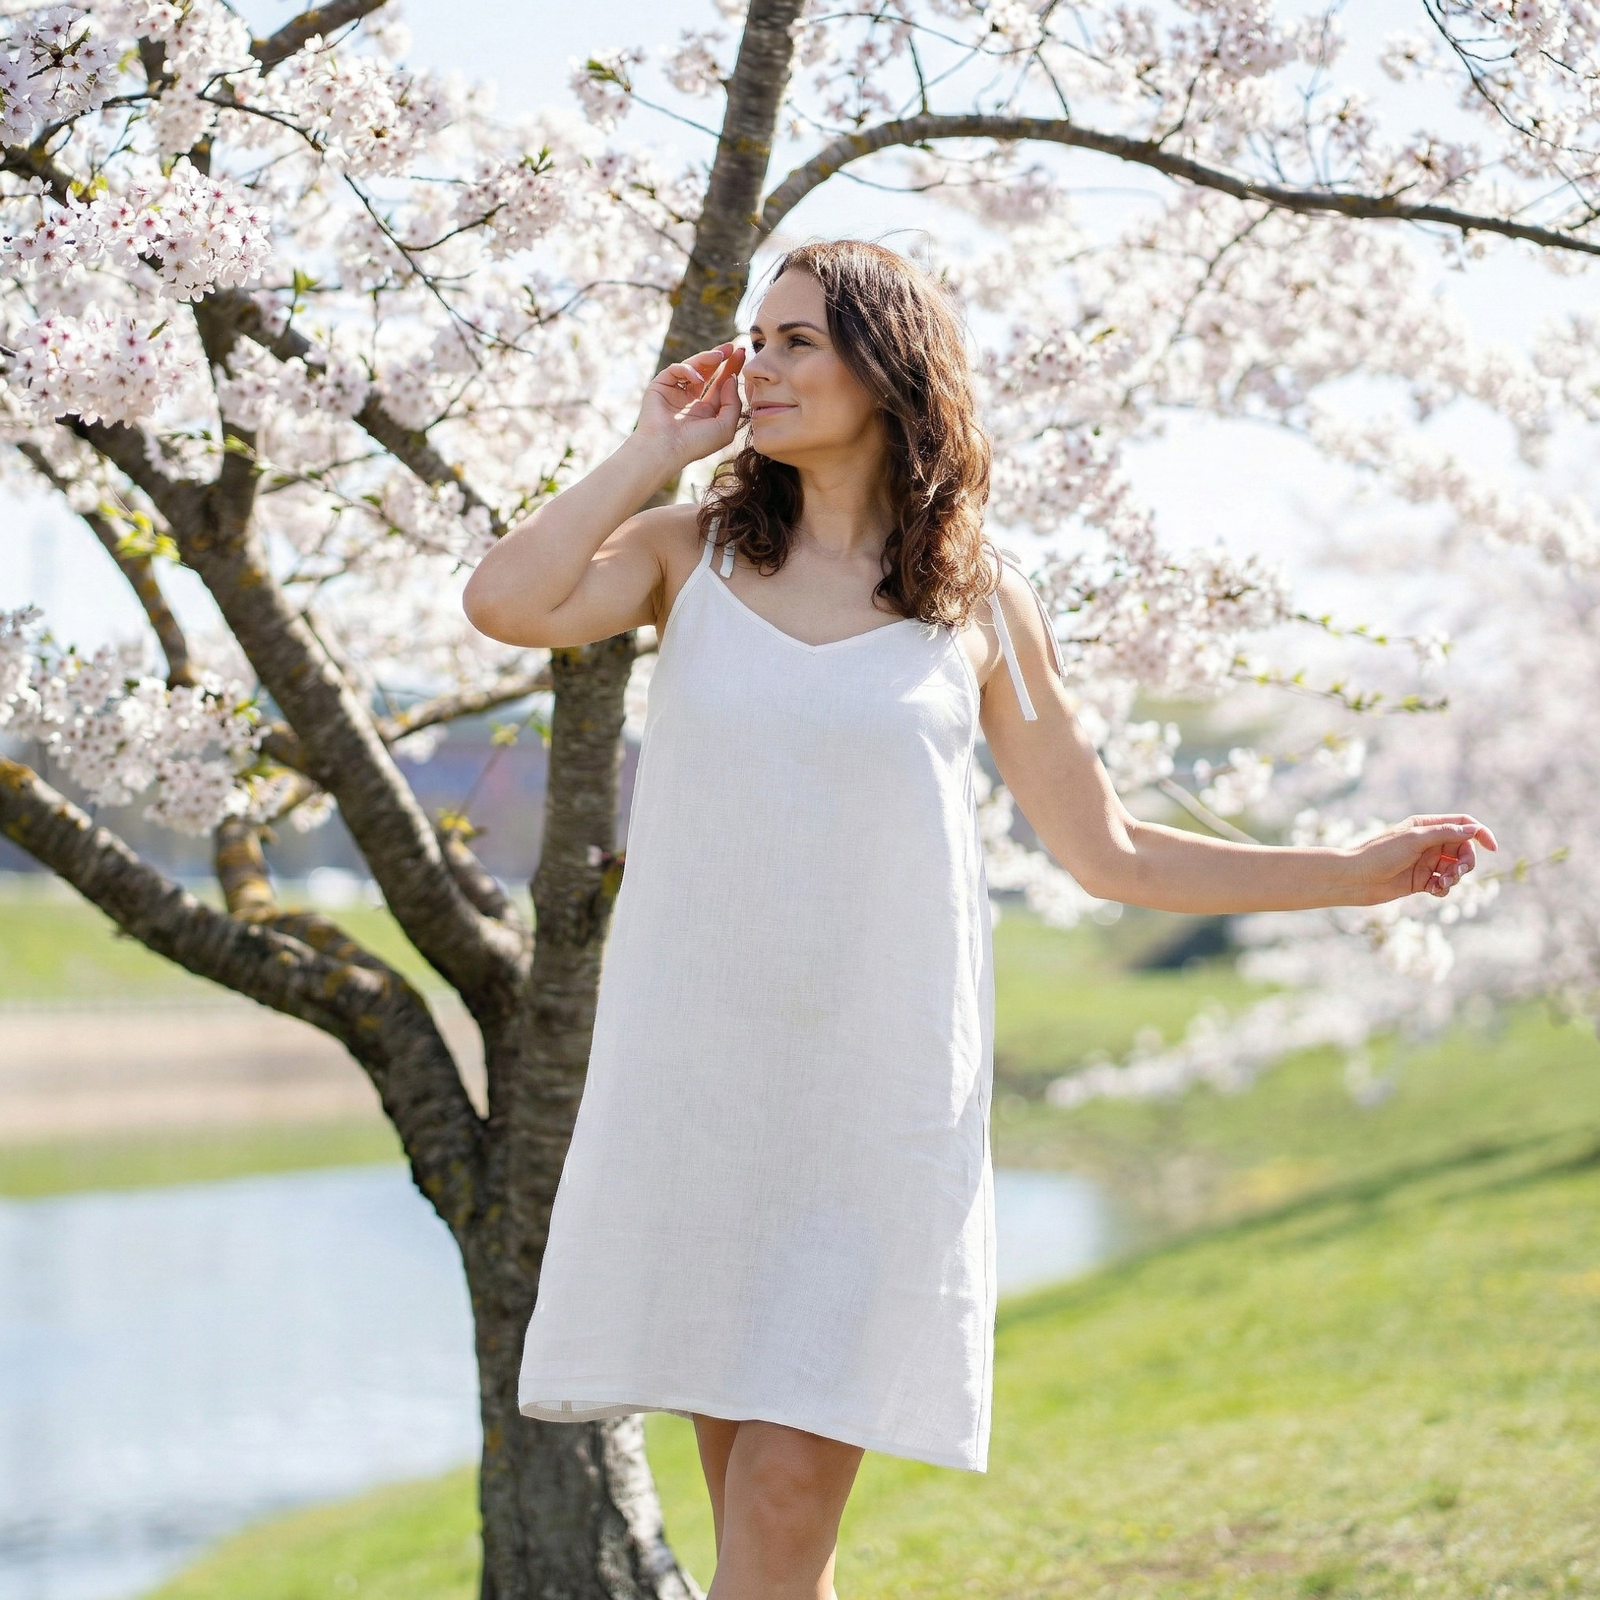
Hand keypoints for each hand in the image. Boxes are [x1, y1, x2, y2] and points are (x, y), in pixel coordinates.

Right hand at [634, 342, 746, 470]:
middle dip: (721, 358)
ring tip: (720, 355)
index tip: (742, 354)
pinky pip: (676, 369)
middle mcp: (690, 400)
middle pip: (708, 372)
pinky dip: (687, 370)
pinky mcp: (660, 386)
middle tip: (733, 347)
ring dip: (707, 358)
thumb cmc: (697, 443)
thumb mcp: (725, 426)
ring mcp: (675, 392)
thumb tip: (731, 377)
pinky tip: (697, 379)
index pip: (720, 385)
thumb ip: (733, 402)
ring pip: (693, 367)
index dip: (731, 369)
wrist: (666, 448)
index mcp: (705, 411)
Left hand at [1347, 813, 1498, 903]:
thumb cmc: (1380, 854)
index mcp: (1426, 826)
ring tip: (1443, 883)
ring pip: (1456, 869)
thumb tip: (1473, 829)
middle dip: (1466, 862)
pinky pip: (1444, 884)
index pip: (1462, 824)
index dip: (1479, 833)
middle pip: (1463, 849)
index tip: (1492, 848)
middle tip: (1457, 873)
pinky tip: (1434, 890)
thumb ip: (1445, 834)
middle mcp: (1428, 843)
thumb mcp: (1415, 840)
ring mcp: (1425, 862)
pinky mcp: (1421, 881)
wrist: (1356, 879)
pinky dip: (1444, 888)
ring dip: (1456, 877)